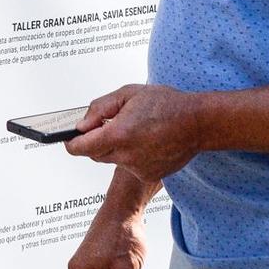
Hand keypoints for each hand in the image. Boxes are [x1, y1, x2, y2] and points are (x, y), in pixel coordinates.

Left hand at [66, 83, 203, 182]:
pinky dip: (134, 155)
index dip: (71, 142)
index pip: (79, 147)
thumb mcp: (128, 93)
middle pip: (95, 154)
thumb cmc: (166, 104)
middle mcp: (127, 156)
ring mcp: (139, 168)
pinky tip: (149, 141)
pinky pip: (132, 166)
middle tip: (112, 125)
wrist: (199, 122)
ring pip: (114, 160)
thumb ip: (99, 108)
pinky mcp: (149, 175)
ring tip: (138, 130)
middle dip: (97, 141)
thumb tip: (82, 124)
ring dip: (118, 147)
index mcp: (118, 134)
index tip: (69, 138)